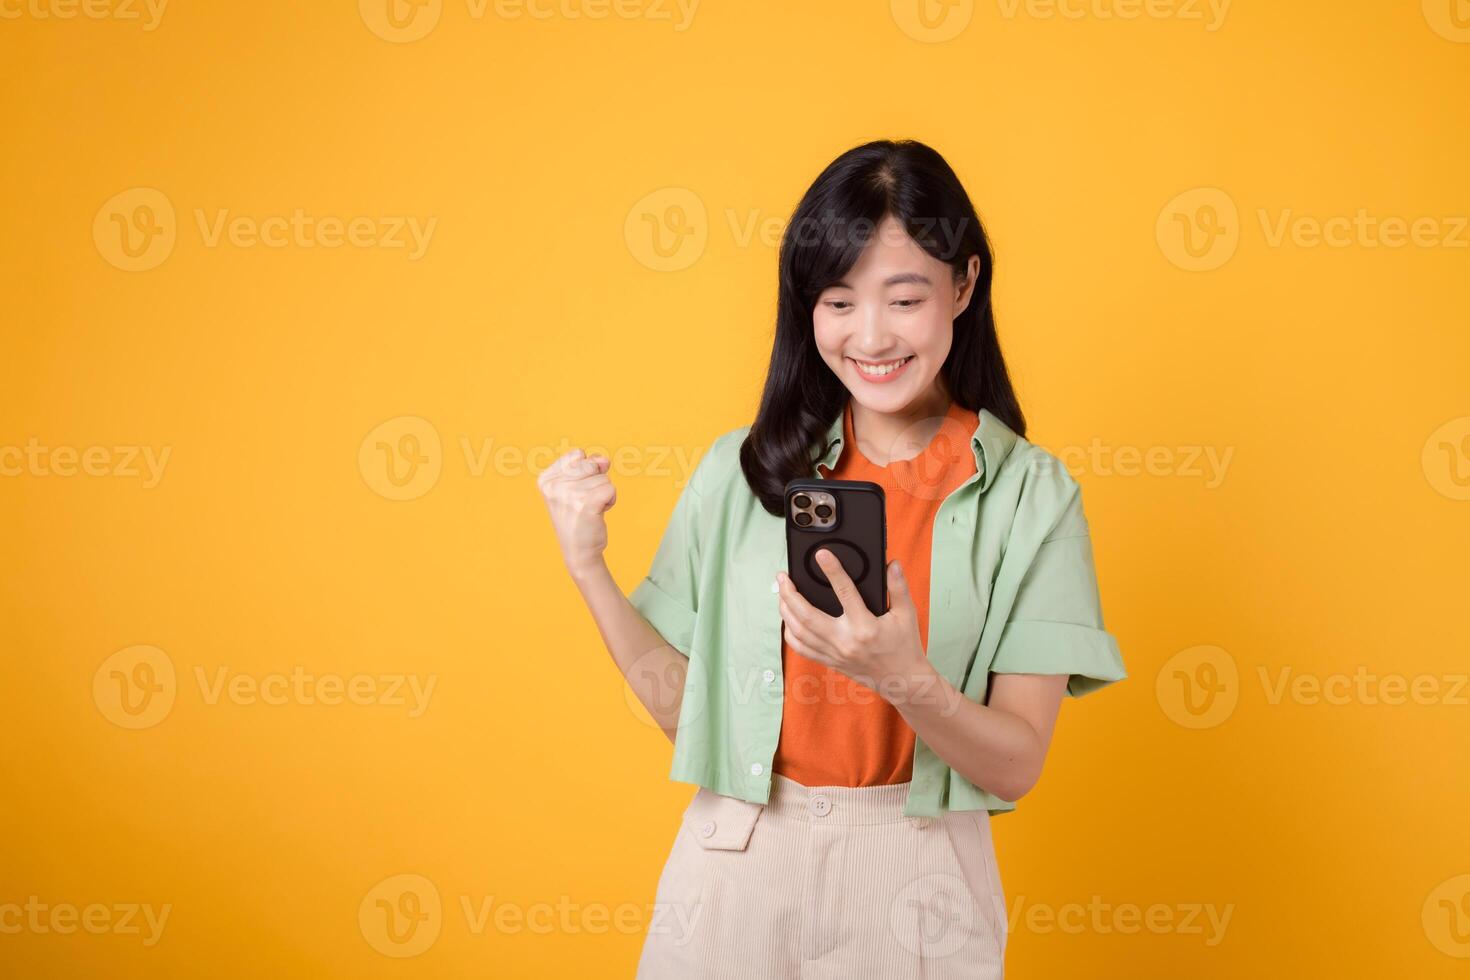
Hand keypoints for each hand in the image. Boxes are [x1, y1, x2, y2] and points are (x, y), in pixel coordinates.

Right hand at [537, 449, 616, 576]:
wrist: (578, 551)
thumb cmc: (577, 517)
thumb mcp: (575, 487)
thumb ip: (588, 465)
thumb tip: (604, 460)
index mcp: (546, 479)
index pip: (578, 455)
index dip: (585, 471)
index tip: (576, 492)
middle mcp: (554, 486)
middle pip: (591, 464)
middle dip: (595, 482)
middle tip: (585, 502)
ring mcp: (568, 495)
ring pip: (603, 478)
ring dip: (602, 493)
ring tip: (590, 509)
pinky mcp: (586, 504)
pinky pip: (610, 488)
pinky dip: (611, 500)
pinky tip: (599, 512)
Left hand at [776, 548, 928, 695]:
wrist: (903, 681)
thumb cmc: (905, 646)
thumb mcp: (907, 615)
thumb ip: (898, 588)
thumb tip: (892, 565)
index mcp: (865, 627)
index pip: (845, 593)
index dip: (833, 571)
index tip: (821, 555)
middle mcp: (845, 641)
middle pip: (807, 616)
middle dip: (790, 594)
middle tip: (783, 577)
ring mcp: (835, 653)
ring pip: (799, 632)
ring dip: (786, 611)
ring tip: (781, 593)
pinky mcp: (830, 662)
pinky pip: (802, 649)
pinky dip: (790, 633)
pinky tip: (787, 620)